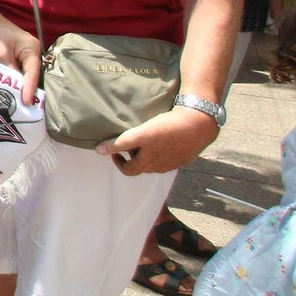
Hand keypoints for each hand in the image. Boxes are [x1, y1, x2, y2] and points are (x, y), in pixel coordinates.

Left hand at [0, 11, 43, 104]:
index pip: (33, 72)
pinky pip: (18, 71)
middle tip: (23, 108)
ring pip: (24, 74)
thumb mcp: (0, 55)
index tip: (26, 103)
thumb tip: (16, 90)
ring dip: (19, 86)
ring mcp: (24, 54)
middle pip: (31, 74)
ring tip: (17, 104)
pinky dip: (14, 80)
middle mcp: (32, 52)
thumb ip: (10, 72)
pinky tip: (9, 91)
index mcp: (32, 49)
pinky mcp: (16, 56)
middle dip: (26, 90)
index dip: (29, 88)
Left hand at [98, 106, 218, 174]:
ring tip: (148, 140)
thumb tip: (99, 150)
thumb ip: (119, 144)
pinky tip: (165, 140)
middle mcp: (159, 166)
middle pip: (142, 166)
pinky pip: (170, 158)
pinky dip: (163, 152)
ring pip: (156, 162)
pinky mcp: (184, 158)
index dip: (119, 162)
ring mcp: (173, 163)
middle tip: (131, 145)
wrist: (196, 125)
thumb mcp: (139, 135)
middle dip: (134, 157)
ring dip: (149, 155)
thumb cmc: (166, 129)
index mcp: (146, 163)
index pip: (128, 170)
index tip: (115, 152)